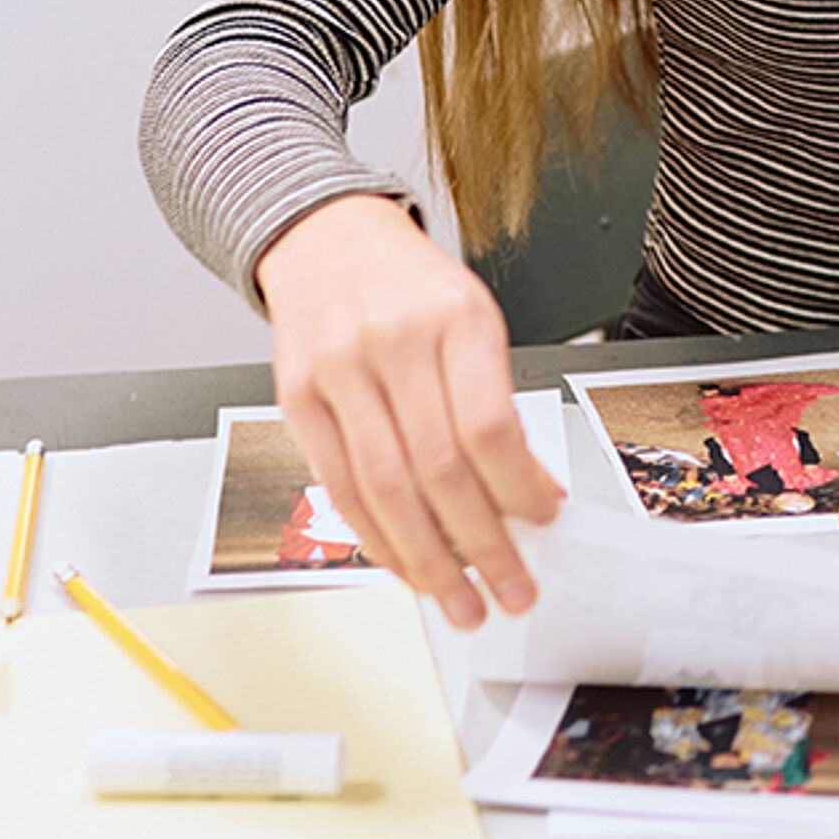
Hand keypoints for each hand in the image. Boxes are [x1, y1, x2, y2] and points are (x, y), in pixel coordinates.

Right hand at [257, 193, 564, 628]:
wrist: (326, 237)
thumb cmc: (411, 286)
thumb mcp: (473, 319)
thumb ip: (496, 400)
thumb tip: (531, 492)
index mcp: (456, 319)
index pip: (489, 425)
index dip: (518, 488)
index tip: (543, 523)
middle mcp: (394, 343)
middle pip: (440, 469)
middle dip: (482, 545)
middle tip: (511, 590)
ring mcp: (338, 371)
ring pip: (385, 489)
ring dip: (428, 560)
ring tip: (462, 601)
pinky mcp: (295, 397)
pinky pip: (338, 486)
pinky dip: (375, 537)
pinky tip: (406, 565)